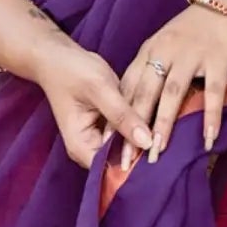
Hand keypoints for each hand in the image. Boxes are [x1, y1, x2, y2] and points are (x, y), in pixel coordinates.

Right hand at [28, 33, 157, 175]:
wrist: (58, 56)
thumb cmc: (72, 71)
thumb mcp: (100, 89)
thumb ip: (123, 116)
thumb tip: (148, 142)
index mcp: (81, 146)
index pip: (111, 170)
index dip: (135, 165)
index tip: (159, 156)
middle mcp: (88, 149)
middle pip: (120, 161)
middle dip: (142, 153)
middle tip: (168, 144)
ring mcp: (96, 139)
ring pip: (125, 148)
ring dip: (142, 140)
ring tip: (166, 134)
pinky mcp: (105, 128)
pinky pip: (125, 134)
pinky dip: (137, 128)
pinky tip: (156, 122)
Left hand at [120, 0, 226, 157]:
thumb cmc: (198, 28)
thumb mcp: (167, 43)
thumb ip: (152, 69)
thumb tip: (138, 105)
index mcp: (150, 49)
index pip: (128, 87)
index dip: (117, 116)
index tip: (108, 145)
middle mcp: (166, 51)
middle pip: (145, 94)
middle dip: (134, 128)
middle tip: (126, 160)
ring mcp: (192, 54)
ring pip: (173, 93)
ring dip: (164, 125)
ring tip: (158, 153)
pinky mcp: (218, 58)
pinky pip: (213, 92)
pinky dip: (210, 116)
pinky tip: (208, 139)